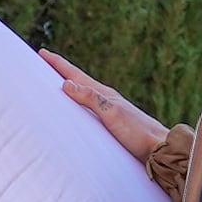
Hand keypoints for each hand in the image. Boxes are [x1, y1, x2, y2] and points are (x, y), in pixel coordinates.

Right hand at [40, 49, 170, 171]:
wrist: (159, 148)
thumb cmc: (137, 132)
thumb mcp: (112, 114)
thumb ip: (91, 98)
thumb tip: (66, 83)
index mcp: (104, 94)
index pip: (75, 74)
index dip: (58, 64)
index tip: (42, 53)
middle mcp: (106, 99)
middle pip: (78, 80)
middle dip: (60, 71)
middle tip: (44, 62)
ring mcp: (109, 110)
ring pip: (83, 93)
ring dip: (69, 86)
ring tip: (56, 82)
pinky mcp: (112, 122)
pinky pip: (88, 106)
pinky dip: (77, 101)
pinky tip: (77, 108)